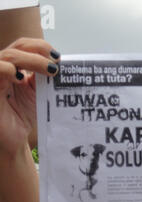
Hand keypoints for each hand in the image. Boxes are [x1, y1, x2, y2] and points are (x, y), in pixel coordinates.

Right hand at [0, 37, 59, 154]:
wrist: (13, 139)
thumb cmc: (23, 116)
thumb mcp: (38, 94)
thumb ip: (44, 78)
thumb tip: (60, 64)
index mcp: (15, 67)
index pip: (24, 46)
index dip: (41, 47)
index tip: (58, 58)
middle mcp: (2, 68)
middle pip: (17, 46)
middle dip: (39, 51)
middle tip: (55, 64)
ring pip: (7, 56)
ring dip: (31, 59)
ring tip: (48, 70)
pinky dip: (7, 70)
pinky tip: (21, 79)